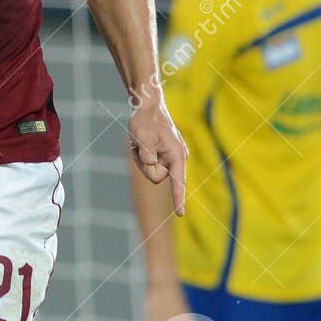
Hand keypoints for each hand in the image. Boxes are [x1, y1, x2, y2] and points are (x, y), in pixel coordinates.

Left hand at [129, 94, 186, 215]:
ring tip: (141, 143)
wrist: (148, 107)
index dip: (178, 199)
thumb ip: (146, 152)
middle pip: (157, 177)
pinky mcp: (164, 156)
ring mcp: (171, 157)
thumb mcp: (141, 136)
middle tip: (140, 147)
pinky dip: (142, 156)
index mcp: (176, 155)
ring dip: (142, 160)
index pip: (178, 182)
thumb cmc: (145, 120)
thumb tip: (150, 164)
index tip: (180, 214)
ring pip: (152, 171)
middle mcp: (177, 158)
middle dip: (145, 166)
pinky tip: (142, 144)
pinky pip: (150, 165)